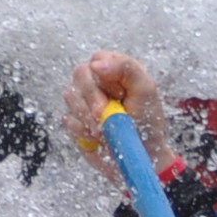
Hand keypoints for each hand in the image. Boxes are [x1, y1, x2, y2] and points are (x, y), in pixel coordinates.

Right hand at [62, 51, 169, 172]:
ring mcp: (84, 102)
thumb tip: (95, 63)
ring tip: (107, 130)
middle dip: (92, 97)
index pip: (98, 59)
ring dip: (89, 117)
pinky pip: (68, 120)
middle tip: (105, 114)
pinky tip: (98, 138)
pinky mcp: (76, 122)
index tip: (119, 93)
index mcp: (116, 71)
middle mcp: (98, 83)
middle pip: (80, 74)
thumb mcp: (146, 90)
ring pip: (70, 96)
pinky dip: (83, 131)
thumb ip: (126, 68)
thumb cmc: (148, 123)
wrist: (141, 158)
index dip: (104, 75)